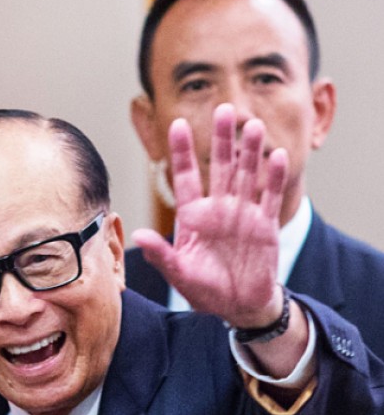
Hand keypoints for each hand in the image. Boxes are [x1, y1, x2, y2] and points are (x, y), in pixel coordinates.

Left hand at [131, 103, 287, 328]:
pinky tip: (276, 156)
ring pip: (246, 174)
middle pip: (220, 166)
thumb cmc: (204, 290)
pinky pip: (269, 196)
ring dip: (250, 150)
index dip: (182, 151)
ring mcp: (243, 213)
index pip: (185, 176)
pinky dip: (273, 177)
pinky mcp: (265, 224)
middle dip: (221, 139)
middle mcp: (218, 208)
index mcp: (192, 216)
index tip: (177, 123)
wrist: (239, 306)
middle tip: (224, 108)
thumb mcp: (179, 273)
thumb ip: (161, 254)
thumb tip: (137, 235)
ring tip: (252, 125)